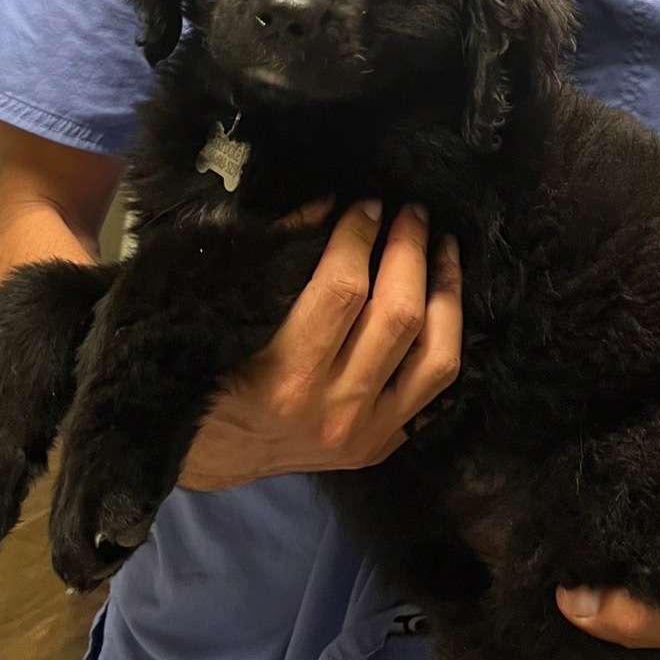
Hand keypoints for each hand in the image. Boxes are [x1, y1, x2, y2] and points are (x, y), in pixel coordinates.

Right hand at [178, 200, 461, 491]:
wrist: (217, 455)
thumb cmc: (212, 372)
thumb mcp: (231, 311)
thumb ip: (281, 253)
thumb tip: (334, 204)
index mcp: (286, 376)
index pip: (343, 289)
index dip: (361, 235)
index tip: (366, 204)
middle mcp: (334, 410)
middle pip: (398, 314)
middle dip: (410, 251)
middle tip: (412, 212)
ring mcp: (366, 432)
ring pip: (436, 354)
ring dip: (445, 290)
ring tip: (444, 248)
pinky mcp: (383, 444)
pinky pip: (437, 387)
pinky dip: (446, 337)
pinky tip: (443, 302)